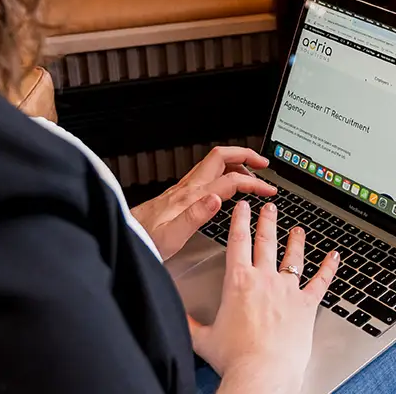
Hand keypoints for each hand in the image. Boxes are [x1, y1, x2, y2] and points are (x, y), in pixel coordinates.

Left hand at [130, 147, 275, 260]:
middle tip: (264, 164)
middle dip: (245, 155)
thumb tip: (216, 199)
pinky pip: (207, 173)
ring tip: (251, 169)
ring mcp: (184, 188)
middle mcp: (188, 187)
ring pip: (214, 163)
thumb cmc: (146, 240)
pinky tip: (226, 183)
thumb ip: (194, 217)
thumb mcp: (171, 236)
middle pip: (220, 157)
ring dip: (235, 161)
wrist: (127, 237)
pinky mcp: (180, 194)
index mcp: (191, 196)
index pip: (229, 180)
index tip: (269, 190)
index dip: (253, 182)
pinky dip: (223, 171)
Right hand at [188, 201, 339, 391]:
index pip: (238, 240)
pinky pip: (320, 282)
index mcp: (238, 281)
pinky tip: (334, 256)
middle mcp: (263, 279)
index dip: (240, 219)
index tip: (243, 206)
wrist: (262, 374)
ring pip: (292, 257)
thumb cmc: (234, 358)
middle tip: (270, 207)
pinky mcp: (306, 306)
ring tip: (298, 229)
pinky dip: (328, 268)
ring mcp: (287, 290)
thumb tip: (176, 314)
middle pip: (266, 241)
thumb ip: (190, 322)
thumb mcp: (203, 338)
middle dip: (267, 220)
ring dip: (295, 240)